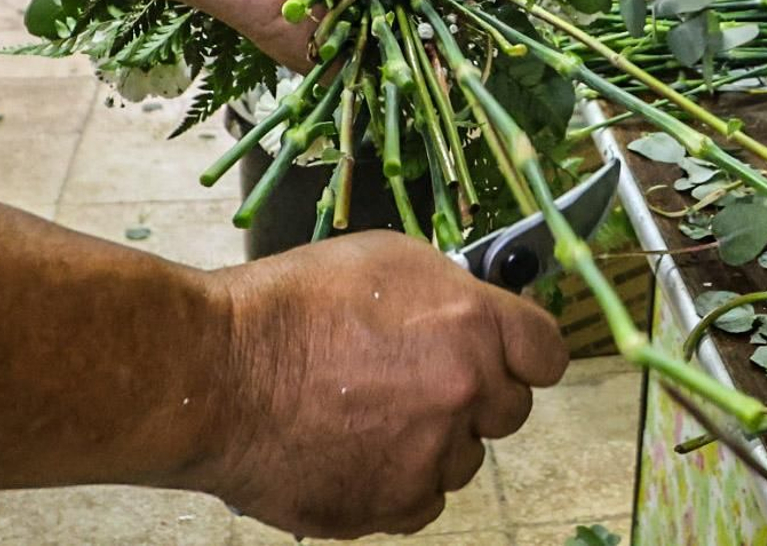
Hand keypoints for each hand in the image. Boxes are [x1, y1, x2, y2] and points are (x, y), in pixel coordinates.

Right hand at [192, 231, 568, 537]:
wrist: (218, 371)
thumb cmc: (290, 306)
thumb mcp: (387, 261)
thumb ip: (450, 293)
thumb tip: (476, 314)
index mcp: (472, 325)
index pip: (547, 353)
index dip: (525, 353)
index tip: (509, 355)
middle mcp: (464, 393)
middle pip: (509, 410)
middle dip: (475, 396)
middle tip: (420, 381)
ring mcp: (429, 456)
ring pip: (463, 459)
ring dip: (434, 441)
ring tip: (371, 413)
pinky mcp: (390, 505)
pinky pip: (421, 500)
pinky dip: (398, 481)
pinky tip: (356, 448)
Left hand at [206, 0, 447, 69]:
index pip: (424, 2)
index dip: (445, 3)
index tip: (471, 6)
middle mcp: (371, 17)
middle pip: (418, 32)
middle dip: (441, 32)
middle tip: (465, 30)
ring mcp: (353, 44)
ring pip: (400, 56)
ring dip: (422, 50)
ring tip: (445, 44)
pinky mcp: (333, 67)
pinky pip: (371, 75)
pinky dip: (394, 68)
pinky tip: (418, 61)